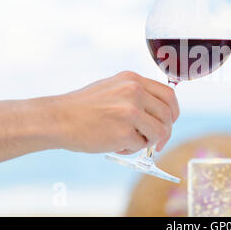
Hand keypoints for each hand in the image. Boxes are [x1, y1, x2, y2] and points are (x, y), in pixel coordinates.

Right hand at [51, 71, 178, 153]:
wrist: (57, 118)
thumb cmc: (83, 106)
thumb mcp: (113, 87)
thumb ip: (137, 94)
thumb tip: (161, 111)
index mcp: (133, 79)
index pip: (169, 94)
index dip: (173, 111)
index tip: (169, 122)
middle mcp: (134, 91)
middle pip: (168, 115)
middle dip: (165, 131)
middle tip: (155, 142)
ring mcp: (130, 111)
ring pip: (159, 132)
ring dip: (148, 141)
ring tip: (129, 141)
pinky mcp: (123, 132)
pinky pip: (140, 145)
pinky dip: (130, 149)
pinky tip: (115, 145)